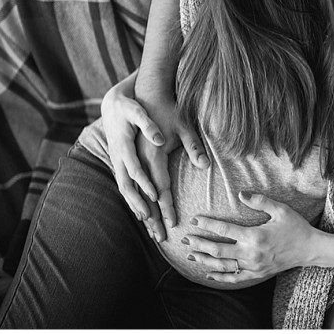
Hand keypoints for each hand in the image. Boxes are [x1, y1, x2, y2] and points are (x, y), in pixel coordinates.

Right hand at [99, 84, 207, 240]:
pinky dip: (136, 202)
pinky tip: (142, 214)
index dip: (166, 207)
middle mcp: (138, 160)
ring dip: (142, 213)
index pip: (159, 187)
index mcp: (152, 154)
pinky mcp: (129, 160)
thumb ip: (194, 146)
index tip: (173, 224)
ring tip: (150, 232)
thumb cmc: (168, 111)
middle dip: (153, 219)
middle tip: (160, 239)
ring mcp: (131, 160)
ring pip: (133, 194)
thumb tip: (205, 165)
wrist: (145, 95)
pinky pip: (130, 187)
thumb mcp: (185, 126)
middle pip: (144, 196)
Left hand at [187, 192, 316, 284]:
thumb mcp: (280, 209)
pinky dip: (220, 276)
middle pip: (218, 251)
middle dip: (200, 244)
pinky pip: (235, 278)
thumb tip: (240, 194)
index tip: (195, 220)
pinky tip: (209, 274)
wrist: (309, 249)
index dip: (207, 225)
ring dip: (205, 260)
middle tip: (186, 238)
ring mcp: (253, 267)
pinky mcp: (257, 274)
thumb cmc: (295, 227)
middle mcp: (251, 254)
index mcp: (255, 237)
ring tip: (191, 254)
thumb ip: (259, 201)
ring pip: (223, 266)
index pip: (224, 231)